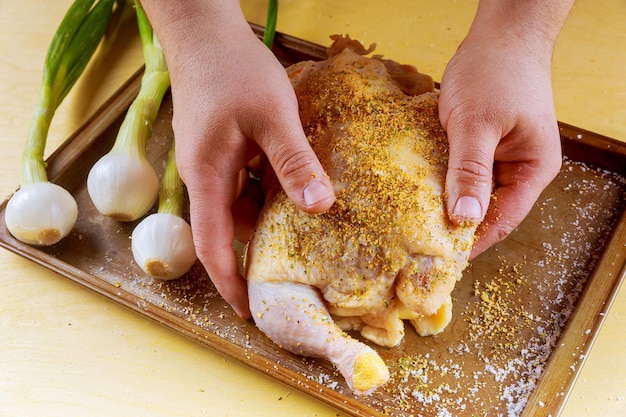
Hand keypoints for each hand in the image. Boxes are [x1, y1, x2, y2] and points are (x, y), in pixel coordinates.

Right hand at [145, 3, 334, 317]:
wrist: (204, 31)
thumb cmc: (232, 70)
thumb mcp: (272, 116)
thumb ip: (294, 162)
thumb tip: (320, 207)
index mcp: (208, 178)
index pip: (214, 246)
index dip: (229, 282)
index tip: (249, 311)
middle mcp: (206, 176)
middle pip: (229, 228)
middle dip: (255, 254)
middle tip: (293, 273)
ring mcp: (213, 160)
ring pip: (241, 203)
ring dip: (268, 218)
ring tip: (304, 232)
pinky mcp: (224, 145)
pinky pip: (246, 180)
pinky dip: (269, 190)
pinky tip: (297, 185)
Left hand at [439, 25, 562, 257]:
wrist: (499, 35)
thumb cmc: (496, 72)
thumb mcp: (478, 123)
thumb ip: (471, 169)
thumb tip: (464, 217)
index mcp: (532, 170)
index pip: (502, 220)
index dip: (472, 241)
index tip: (440, 258)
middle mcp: (518, 169)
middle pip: (487, 211)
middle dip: (456, 226)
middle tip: (419, 245)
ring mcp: (499, 158)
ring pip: (470, 192)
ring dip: (446, 204)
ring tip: (414, 224)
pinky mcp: (480, 146)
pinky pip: (460, 172)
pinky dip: (442, 181)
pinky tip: (417, 191)